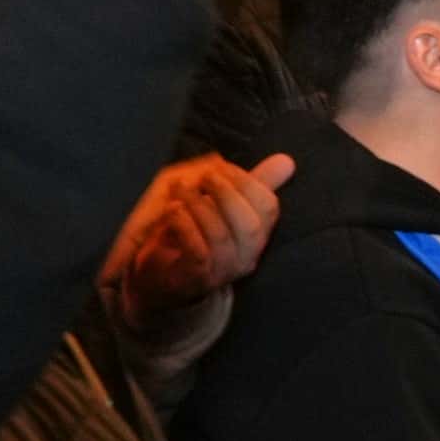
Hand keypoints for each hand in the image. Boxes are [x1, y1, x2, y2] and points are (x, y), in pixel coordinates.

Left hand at [104, 152, 286, 314]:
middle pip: (250, 225)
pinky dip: (184, 224)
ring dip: (198, 204)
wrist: (153, 273)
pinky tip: (172, 210)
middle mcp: (244, 257)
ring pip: (221, 236)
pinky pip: (198, 252)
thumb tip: (286, 161)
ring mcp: (221, 272)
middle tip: (202, 177)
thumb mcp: (214, 197)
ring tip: (179, 189)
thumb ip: (247, 181)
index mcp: (255, 235)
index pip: (268, 208)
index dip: (246, 181)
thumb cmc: (185, 230)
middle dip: (225, 192)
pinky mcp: (195, 279)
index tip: (220, 168)